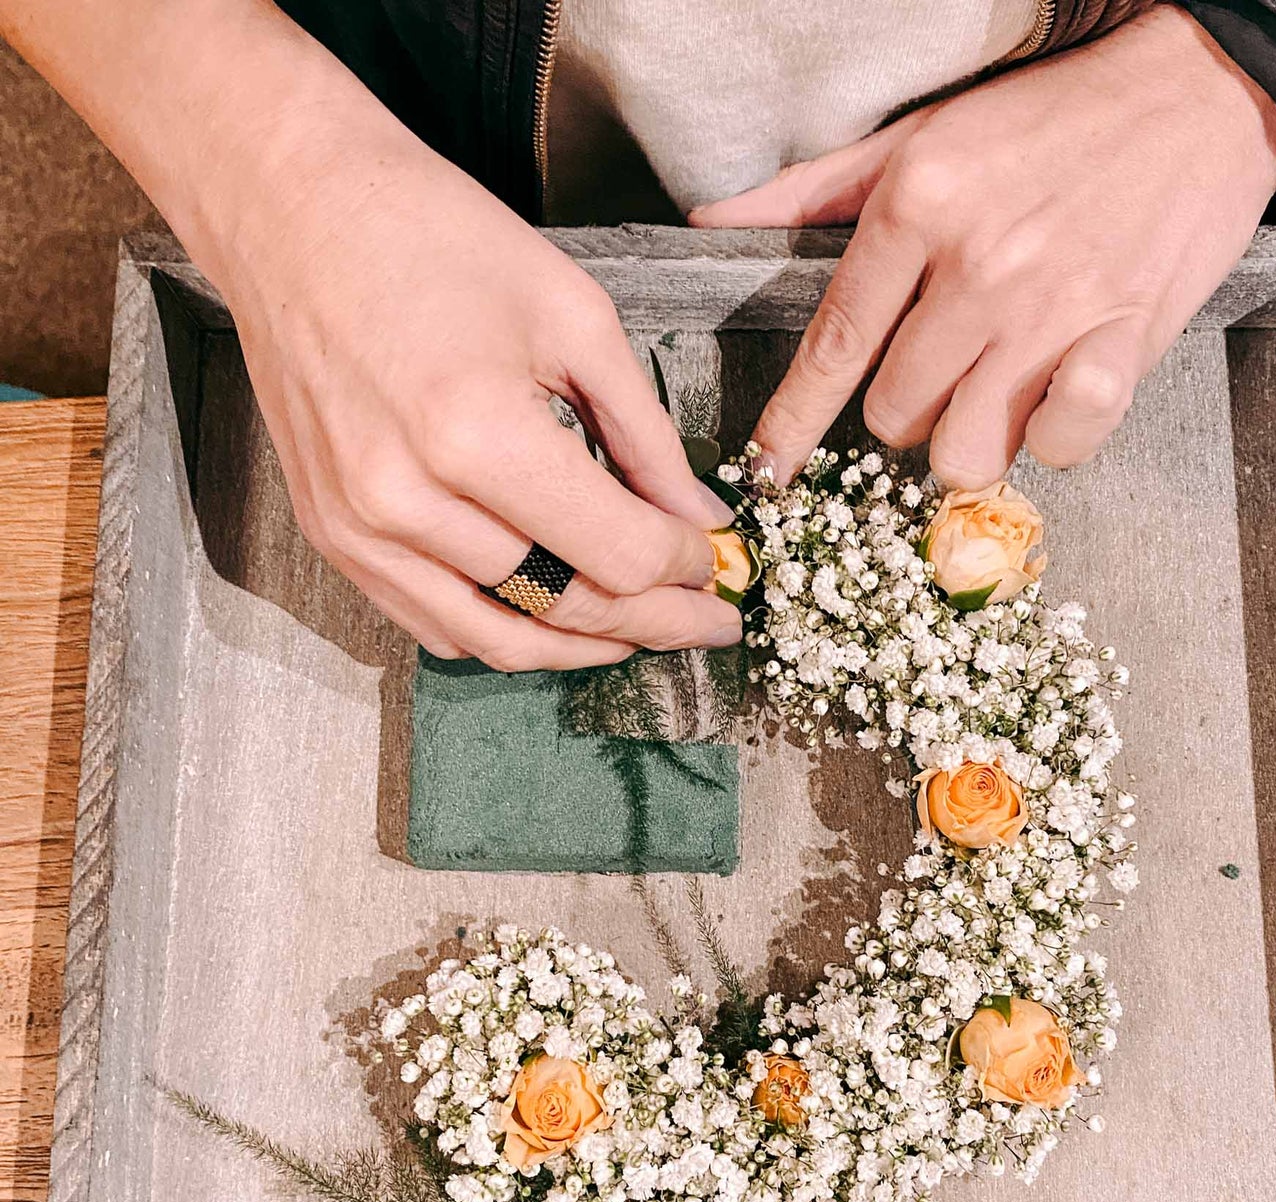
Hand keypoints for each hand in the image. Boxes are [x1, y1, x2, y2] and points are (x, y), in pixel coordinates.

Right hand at [217, 126, 741, 668]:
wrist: (293, 213)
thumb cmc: (434, 239)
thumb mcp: (575, 318)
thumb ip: (645, 435)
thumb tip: (698, 519)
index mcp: (478, 435)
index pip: (615, 553)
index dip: (683, 569)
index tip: (714, 560)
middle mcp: (408, 502)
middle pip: (567, 609)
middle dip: (656, 623)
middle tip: (709, 621)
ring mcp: (362, 532)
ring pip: (503, 642)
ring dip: (586, 647)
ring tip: (645, 632)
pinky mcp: (335, 540)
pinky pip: (438, 627)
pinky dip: (509, 636)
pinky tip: (557, 618)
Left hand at [691, 5, 1275, 486]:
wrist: (1201, 92)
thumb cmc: (1053, 119)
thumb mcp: (922, 134)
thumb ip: (815, 189)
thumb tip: (717, 217)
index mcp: (917, 208)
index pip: (832, 346)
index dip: (791, 423)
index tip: (767, 471)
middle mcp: (977, 266)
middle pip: (893, 414)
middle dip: (905, 407)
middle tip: (941, 366)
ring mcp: (1053, 311)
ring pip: (964, 448)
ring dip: (969, 436)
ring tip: (994, 389)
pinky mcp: (1124, 341)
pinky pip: (1060, 446)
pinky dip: (1053, 439)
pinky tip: (1057, 397)